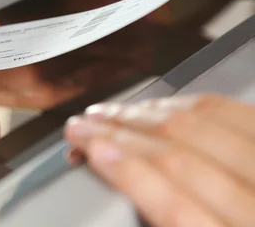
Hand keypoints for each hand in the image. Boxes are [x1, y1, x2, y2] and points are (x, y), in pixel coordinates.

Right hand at [64, 94, 254, 226]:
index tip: (89, 150)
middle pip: (181, 158)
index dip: (124, 172)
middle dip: (121, 135)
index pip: (172, 205)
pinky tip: (164, 105)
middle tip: (82, 125)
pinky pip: (236, 112)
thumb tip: (131, 185)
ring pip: (203, 127)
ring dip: (146, 114)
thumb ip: (174, 217)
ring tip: (110, 110)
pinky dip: (193, 105)